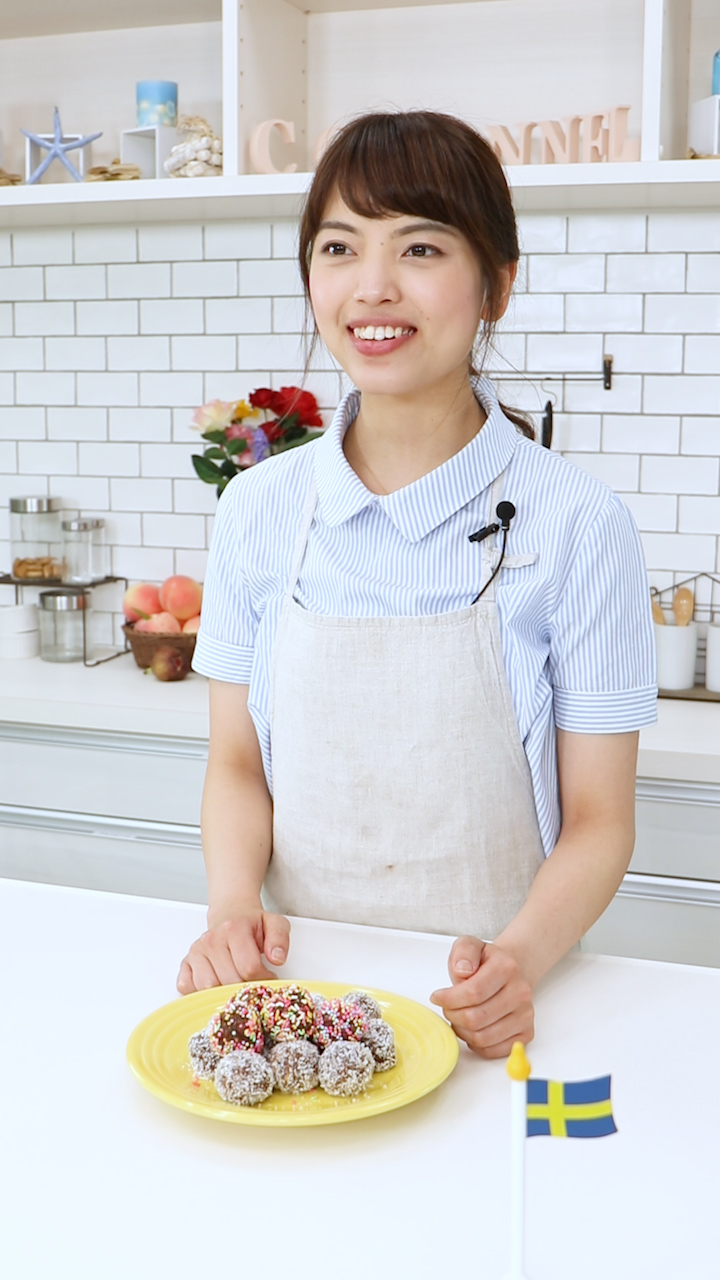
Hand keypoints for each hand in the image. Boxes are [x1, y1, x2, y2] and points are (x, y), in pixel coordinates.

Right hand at [176, 910, 290, 993]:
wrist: (230, 913)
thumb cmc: (251, 923)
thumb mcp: (273, 923)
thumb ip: (280, 938)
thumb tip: (277, 958)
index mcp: (233, 929)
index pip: (249, 967)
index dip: (263, 978)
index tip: (268, 976)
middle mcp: (211, 940)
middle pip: (228, 981)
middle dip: (244, 988)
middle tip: (253, 982)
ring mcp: (197, 952)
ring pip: (207, 988)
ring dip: (223, 992)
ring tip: (236, 983)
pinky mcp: (186, 962)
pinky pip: (187, 987)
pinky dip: (200, 993)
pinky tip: (216, 985)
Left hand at [430, 936, 533, 1058]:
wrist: (510, 972)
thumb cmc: (486, 962)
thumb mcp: (469, 945)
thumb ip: (463, 952)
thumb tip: (463, 970)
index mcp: (507, 967)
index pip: (473, 992)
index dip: (449, 999)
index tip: (437, 997)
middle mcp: (520, 992)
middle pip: (476, 1018)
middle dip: (453, 1015)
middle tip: (448, 1008)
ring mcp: (525, 1014)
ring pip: (483, 1038)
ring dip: (463, 1031)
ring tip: (459, 1017)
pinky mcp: (526, 1032)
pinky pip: (494, 1050)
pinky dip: (476, 1044)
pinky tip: (472, 1029)